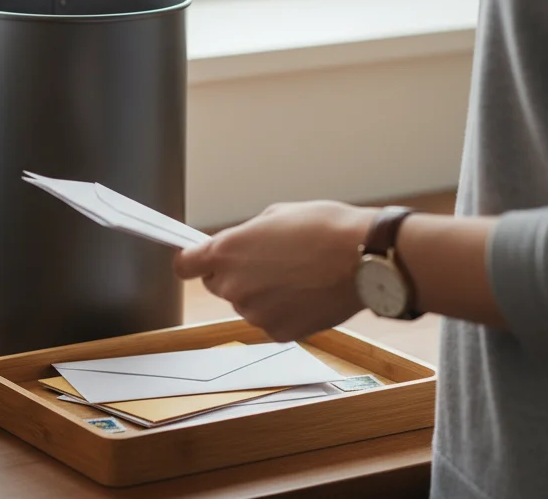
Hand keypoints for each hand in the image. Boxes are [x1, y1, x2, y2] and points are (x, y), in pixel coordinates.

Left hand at [175, 201, 376, 341]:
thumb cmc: (324, 229)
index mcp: (226, 252)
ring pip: (247, 304)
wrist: (362, 258)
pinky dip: (284, 311)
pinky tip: (307, 294)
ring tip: (298, 276)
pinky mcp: (278, 332)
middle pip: (217, 286)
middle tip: (269, 263)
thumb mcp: (275, 216)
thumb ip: (246, 236)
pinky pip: (271, 321)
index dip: (192, 262)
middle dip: (235, 275)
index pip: (184, 266)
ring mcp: (255, 313)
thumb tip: (239, 246)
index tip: (199, 261)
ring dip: (263, 294)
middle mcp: (233, 286)